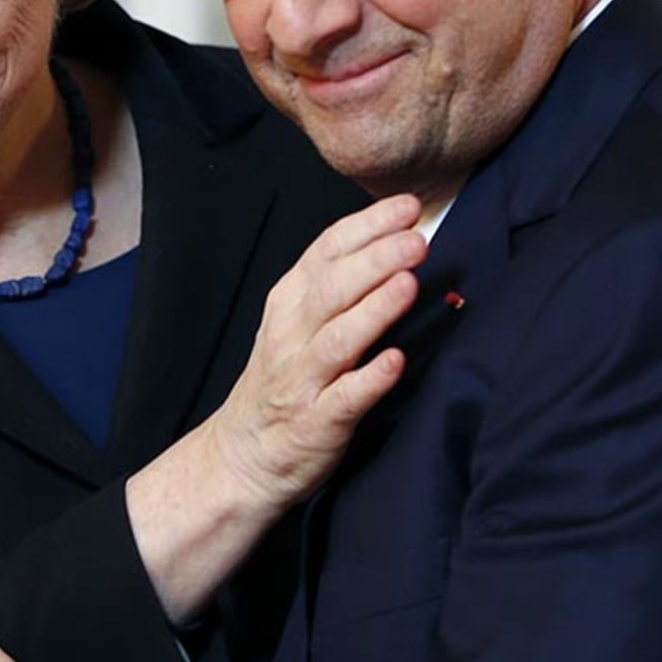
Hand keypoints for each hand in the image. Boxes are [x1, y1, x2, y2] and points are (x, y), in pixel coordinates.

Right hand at [126, 193, 425, 622]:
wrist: (243, 455)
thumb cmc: (286, 378)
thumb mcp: (298, 320)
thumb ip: (339, 285)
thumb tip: (400, 243)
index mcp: (290, 301)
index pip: (327, 251)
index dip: (367, 226)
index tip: (409, 206)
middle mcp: (292, 334)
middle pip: (333, 288)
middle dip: (377, 259)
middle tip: (418, 239)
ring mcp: (302, 379)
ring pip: (338, 338)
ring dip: (374, 310)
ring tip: (410, 284)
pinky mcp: (317, 423)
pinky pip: (344, 398)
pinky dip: (369, 379)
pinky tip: (395, 362)